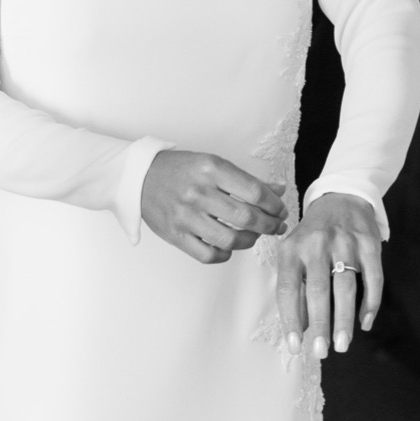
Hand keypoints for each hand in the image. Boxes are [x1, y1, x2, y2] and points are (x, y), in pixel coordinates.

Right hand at [140, 150, 286, 264]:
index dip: (274, 205)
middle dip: (269, 225)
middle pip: (246, 218)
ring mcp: (186, 216)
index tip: (280, 210)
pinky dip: (225, 255)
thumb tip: (278, 190)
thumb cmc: (179, 170)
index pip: (255, 192)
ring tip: (253, 236)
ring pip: (230, 240)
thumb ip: (246, 180)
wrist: (139, 178)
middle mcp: (199, 192)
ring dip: (249, 241)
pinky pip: (208, 255)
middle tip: (276, 226)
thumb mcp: (213, 165)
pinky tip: (229, 247)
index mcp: (211, 169)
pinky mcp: (176, 235)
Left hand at [275, 192, 383, 359]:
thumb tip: (302, 328)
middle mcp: (316, 244)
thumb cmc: (312, 236)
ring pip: (345, 286)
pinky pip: (373, 278)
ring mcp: (344, 242)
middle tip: (321, 352)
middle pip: (317, 290)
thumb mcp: (295, 254)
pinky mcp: (369, 243)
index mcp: (292, 248)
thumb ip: (296, 288)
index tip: (295, 346)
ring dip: (344, 319)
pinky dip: (370, 303)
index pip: (287, 288)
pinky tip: (365, 322)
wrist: (341, 197)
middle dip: (320, 324)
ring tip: (342, 344)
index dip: (290, 319)